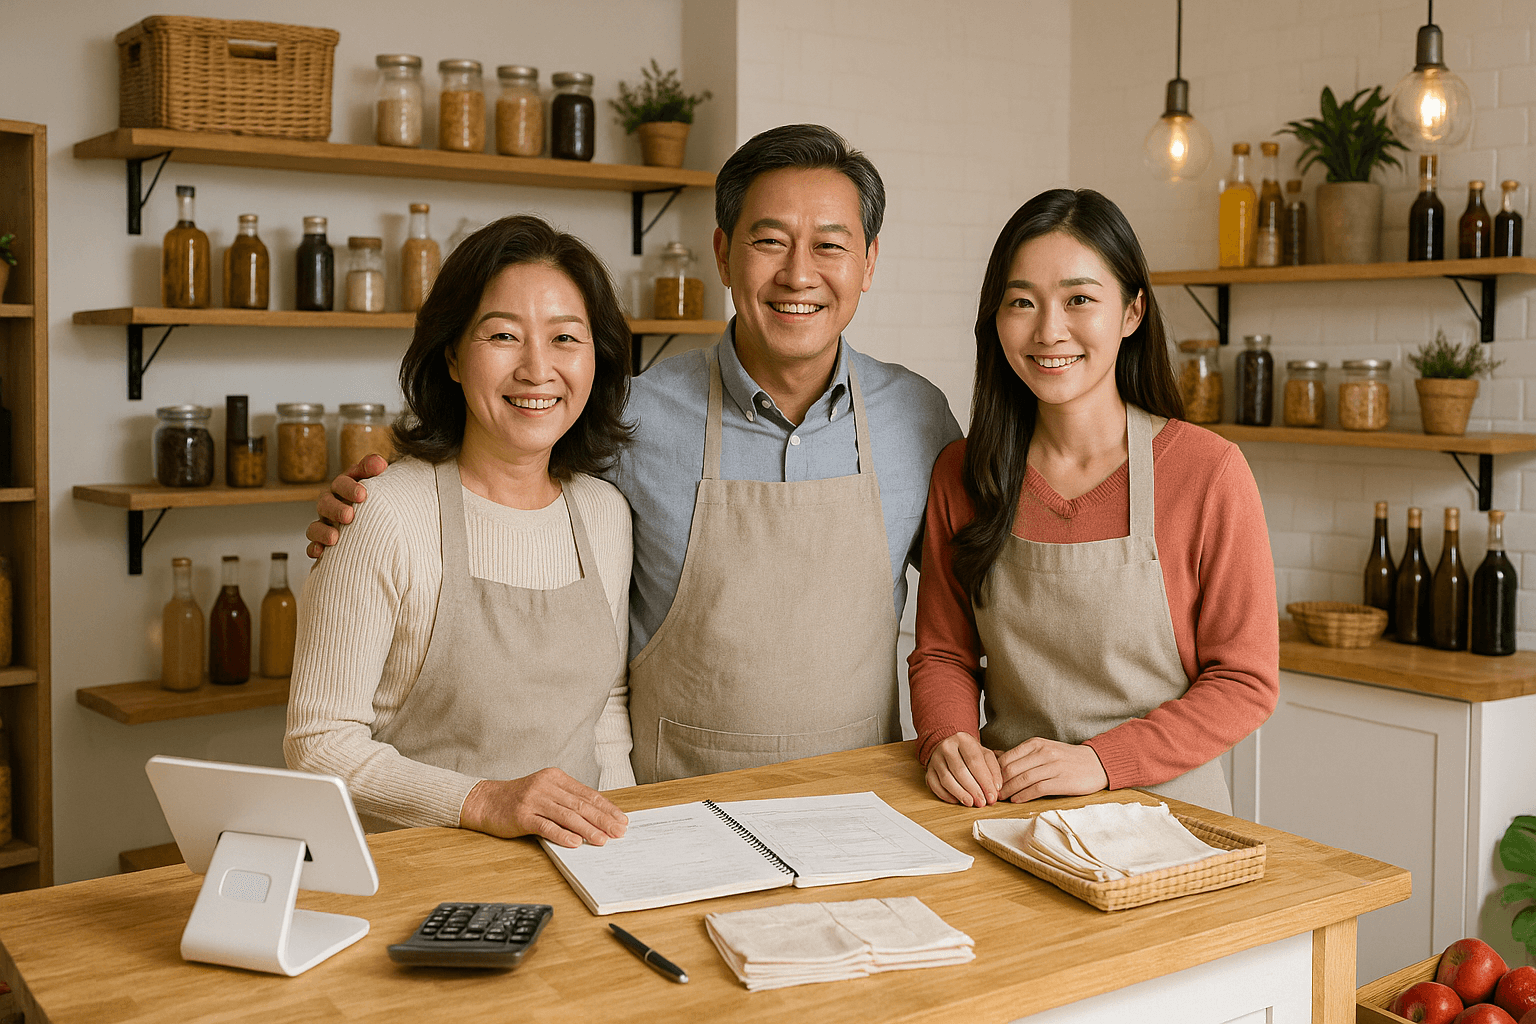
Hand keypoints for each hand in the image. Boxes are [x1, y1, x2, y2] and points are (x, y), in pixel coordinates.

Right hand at [305, 454, 387, 558]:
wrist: (377, 521)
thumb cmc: (375, 498)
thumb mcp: (375, 481)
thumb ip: (374, 469)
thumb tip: (380, 463)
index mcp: (343, 487)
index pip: (341, 482)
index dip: (349, 487)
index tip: (362, 494)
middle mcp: (331, 504)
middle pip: (325, 503)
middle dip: (336, 509)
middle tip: (349, 516)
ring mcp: (325, 523)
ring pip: (315, 526)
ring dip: (323, 532)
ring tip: (334, 538)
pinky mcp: (322, 542)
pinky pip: (312, 546)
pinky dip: (314, 548)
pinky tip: (320, 552)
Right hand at [459, 768, 628, 847]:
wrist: (485, 801)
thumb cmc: (519, 799)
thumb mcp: (545, 792)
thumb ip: (567, 800)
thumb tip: (597, 817)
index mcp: (556, 777)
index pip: (587, 794)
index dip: (606, 808)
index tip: (621, 819)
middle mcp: (546, 786)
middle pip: (580, 804)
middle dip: (602, 820)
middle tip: (618, 831)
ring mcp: (533, 800)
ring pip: (567, 815)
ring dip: (587, 830)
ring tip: (602, 840)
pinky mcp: (522, 815)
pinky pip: (546, 826)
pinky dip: (562, 835)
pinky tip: (575, 843)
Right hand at [924, 732, 1001, 806]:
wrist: (952, 748)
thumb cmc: (970, 753)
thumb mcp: (985, 755)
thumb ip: (993, 770)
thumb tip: (996, 788)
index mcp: (963, 739)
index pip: (975, 761)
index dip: (984, 780)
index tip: (992, 795)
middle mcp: (947, 746)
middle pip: (960, 771)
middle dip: (973, 789)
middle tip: (982, 802)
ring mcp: (936, 759)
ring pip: (946, 779)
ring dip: (960, 793)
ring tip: (971, 803)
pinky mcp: (929, 770)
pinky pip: (934, 785)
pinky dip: (945, 795)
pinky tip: (956, 800)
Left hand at [996, 738, 1107, 802]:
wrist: (1096, 763)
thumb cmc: (1066, 758)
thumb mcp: (1044, 749)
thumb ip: (1022, 754)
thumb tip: (995, 758)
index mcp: (1036, 744)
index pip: (1007, 757)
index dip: (994, 772)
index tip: (988, 781)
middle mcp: (1044, 753)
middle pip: (1012, 769)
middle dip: (998, 783)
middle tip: (991, 793)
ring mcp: (1053, 767)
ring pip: (1022, 779)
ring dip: (1008, 791)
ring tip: (1001, 798)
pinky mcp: (1061, 781)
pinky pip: (1036, 789)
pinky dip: (1023, 796)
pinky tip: (1016, 800)